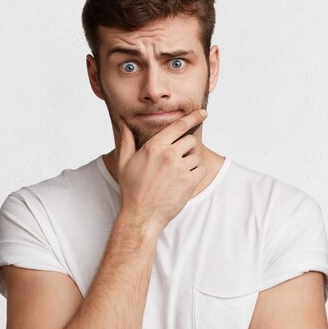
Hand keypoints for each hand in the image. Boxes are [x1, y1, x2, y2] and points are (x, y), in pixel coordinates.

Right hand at [116, 109, 207, 233]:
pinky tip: (182, 181)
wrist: (141, 215)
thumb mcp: (124, 162)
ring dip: (190, 163)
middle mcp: (168, 155)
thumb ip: (126, 140)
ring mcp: (180, 168)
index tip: (203, 113)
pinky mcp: (189, 182)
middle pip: (190, 140)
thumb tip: (124, 123)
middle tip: (176, 161)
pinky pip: (201, 170)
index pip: (179, 125)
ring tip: (176, 175)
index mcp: (154, 147)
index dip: (193, 117)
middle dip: (186, 148)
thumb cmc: (131, 189)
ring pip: (196, 156)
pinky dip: (196, 174)